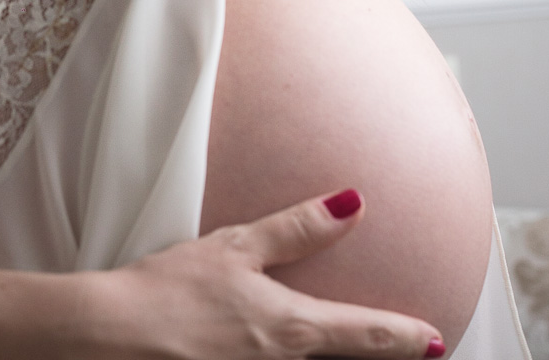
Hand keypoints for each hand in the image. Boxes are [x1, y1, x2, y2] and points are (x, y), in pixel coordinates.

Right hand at [85, 189, 444, 358]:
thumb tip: (354, 204)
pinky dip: (294, 358)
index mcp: (291, 328)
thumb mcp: (236, 247)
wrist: (111, 339)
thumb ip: (297, 229)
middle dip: (379, 355)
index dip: (406, 338)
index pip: (365, 334)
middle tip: (413, 349)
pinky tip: (277, 343)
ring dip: (339, 357)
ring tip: (353, 346)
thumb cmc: (169, 290)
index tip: (436, 340)